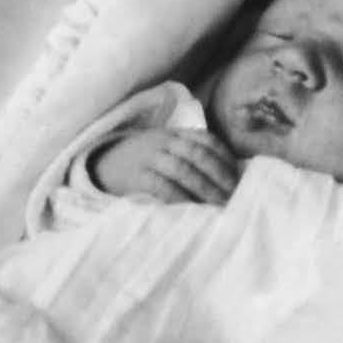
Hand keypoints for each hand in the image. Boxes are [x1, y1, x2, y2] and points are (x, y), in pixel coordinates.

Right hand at [89, 126, 238, 203]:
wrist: (102, 164)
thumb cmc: (143, 161)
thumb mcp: (165, 148)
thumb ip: (190, 154)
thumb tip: (229, 175)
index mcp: (174, 134)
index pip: (207, 140)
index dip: (226, 159)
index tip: (239, 178)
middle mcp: (163, 142)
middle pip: (198, 154)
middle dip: (220, 176)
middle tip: (234, 196)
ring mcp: (149, 157)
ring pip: (182, 169)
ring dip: (205, 188)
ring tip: (219, 206)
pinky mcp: (136, 175)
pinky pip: (161, 185)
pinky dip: (180, 197)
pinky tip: (192, 208)